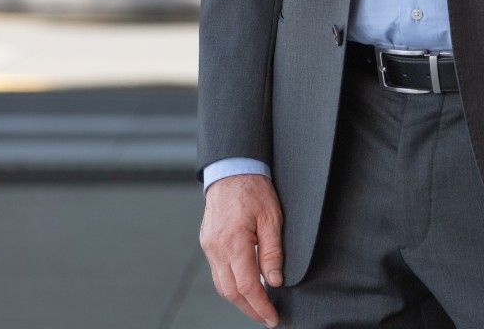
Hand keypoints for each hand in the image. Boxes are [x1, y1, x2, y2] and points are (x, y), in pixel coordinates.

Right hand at [200, 174, 285, 325]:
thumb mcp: (272, 218)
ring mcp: (209, 246)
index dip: (260, 306)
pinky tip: (245, 286)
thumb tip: (275, 281)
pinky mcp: (207, 243)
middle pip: (230, 291)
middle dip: (249, 309)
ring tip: (258, 307)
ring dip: (239, 299)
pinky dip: (231, 284)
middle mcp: (216, 247)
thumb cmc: (253, 189)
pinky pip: (217, 272)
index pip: (247, 285)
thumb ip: (273, 252)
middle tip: (267, 318)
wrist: (231, 170)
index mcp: (234, 241)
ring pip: (221, 285)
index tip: (272, 318)